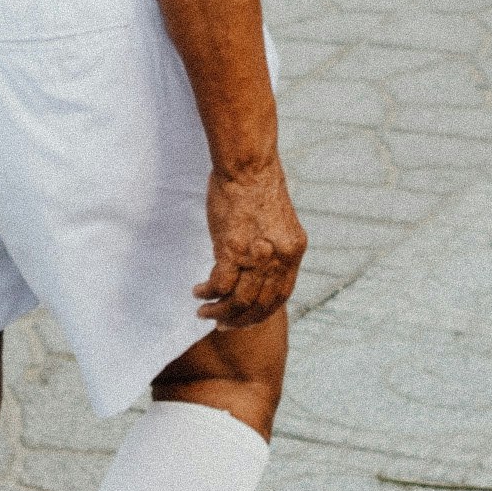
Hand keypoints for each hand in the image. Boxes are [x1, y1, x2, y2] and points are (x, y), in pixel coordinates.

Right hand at [194, 158, 304, 328]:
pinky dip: (208, 294)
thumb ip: (269, 249)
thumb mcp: (275, 224)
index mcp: (293, 252)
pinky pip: (219, 285)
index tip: (245, 320)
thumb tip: (251, 269)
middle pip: (260, 305)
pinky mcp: (232, 250)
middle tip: (222, 325)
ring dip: (219, 312)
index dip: (262, 313)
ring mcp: (257, 256)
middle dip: (239, 320)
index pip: (281, 296)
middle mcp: (279, 258)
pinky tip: (198, 292)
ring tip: (204, 313)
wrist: (248, 166)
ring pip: (239, 301)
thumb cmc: (257, 187)